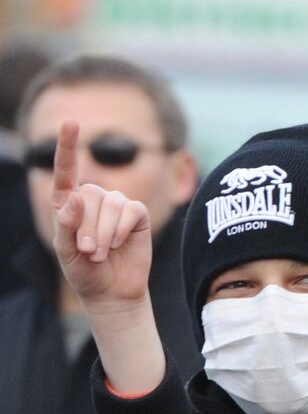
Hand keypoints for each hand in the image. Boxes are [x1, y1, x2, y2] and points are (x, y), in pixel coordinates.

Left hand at [51, 120, 152, 306]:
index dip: (67, 147)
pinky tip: (119, 244)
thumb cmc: (84, 271)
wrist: (112, 291)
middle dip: (88, 227)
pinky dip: (121, 229)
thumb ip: (64, 225)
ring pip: (110, 204)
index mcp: (69, 203)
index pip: (66, 171)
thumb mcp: (64, 252)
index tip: (71, 122)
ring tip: (101, 253)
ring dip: (104, 233)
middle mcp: (93, 199)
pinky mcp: (137, 214)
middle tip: (88, 251)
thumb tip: (73, 198)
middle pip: (89, 195)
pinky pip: (130, 211)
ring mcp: (117, 205)